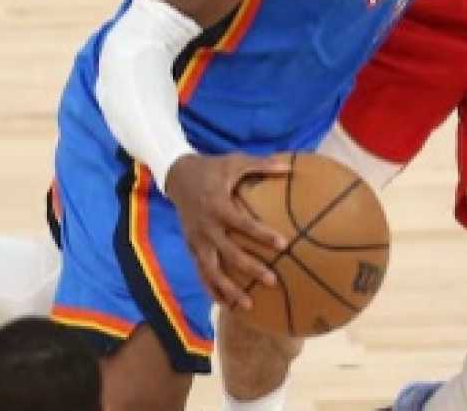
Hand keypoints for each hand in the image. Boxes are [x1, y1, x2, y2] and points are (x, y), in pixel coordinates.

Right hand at [160, 152, 291, 310]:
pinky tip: (226, 305)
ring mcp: (196, 240)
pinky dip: (212, 289)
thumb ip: (261, 165)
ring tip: (248, 305)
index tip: (283, 244)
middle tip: (273, 281)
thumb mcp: (234, 161)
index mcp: (218, 205)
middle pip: (229, 253)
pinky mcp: (191, 247)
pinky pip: (200, 272)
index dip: (262, 235)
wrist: (177, 175)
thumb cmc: (211, 168)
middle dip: (251, 269)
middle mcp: (206, 227)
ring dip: (229, 289)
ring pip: (212, 270)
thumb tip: (289, 168)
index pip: (243, 224)